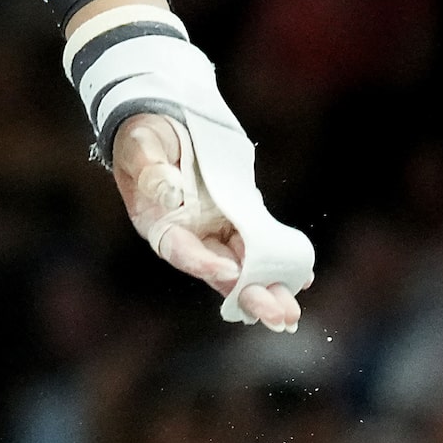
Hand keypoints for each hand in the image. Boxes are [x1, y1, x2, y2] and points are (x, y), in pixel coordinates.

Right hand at [112, 113, 303, 330]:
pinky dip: (278, 261)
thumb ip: (151, 170)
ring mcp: (215, 230)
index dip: (205, 263)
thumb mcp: (139, 147)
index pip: (182, 250)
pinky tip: (302, 276)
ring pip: (244, 267)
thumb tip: (170, 193)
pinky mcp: (237, 218)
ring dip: (268, 288)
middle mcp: (190, 236)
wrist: (163, 126)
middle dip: (249, 294)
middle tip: (277, 316)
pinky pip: (259, 244)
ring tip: (291, 313)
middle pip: (220, 271)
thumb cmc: (142, 139)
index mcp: (160, 225)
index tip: (231, 271)